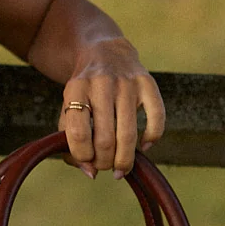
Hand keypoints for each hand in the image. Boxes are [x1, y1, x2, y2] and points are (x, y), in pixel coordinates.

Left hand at [59, 39, 165, 177]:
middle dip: (104, 162)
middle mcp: (102, 83)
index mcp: (76, 88)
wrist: (104, 52)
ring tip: (120, 168)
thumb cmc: (84, 91)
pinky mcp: (148, 83)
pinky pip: (156, 119)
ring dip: (124, 160)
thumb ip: (69, 142)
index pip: (77, 132)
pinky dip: (151, 139)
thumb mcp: (68, 108)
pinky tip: (143, 147)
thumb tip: (90, 173)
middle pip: (104, 138)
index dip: (81, 155)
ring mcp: (127, 82)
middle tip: (104, 166)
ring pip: (128, 134)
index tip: (86, 161)